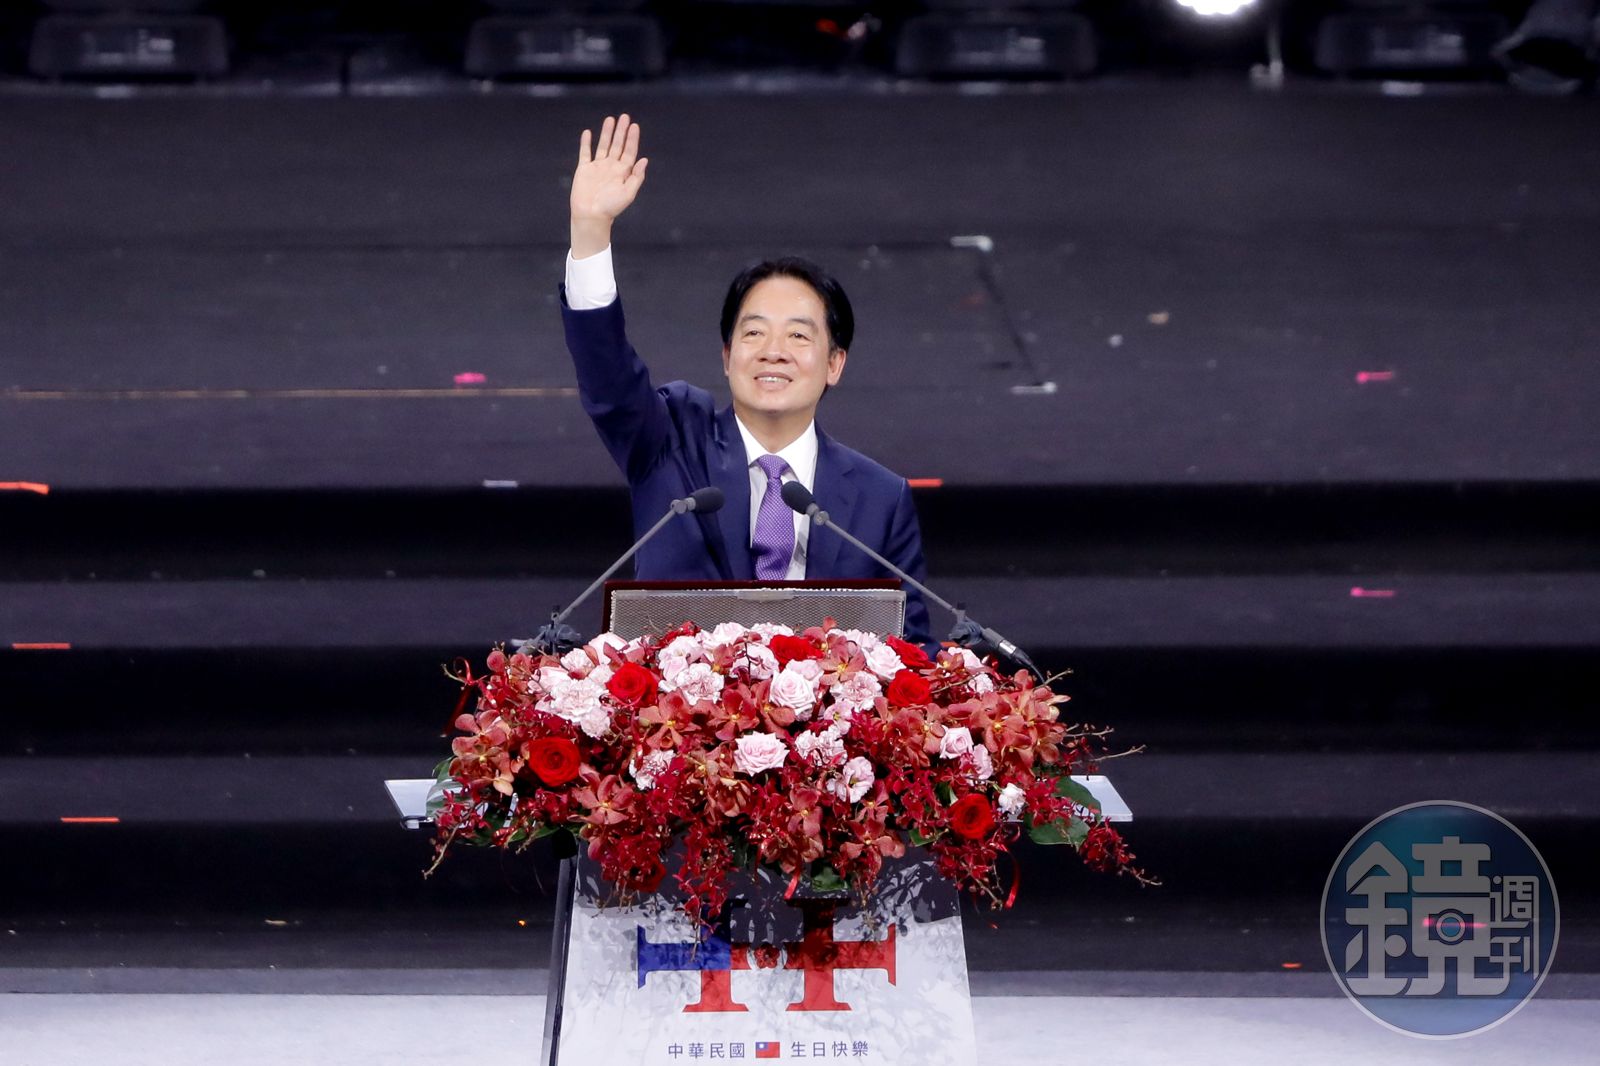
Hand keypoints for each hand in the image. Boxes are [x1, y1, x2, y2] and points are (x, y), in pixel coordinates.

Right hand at [570, 114, 647, 230]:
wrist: (591, 215)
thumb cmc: (611, 207)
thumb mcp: (628, 193)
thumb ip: (636, 177)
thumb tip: (644, 160)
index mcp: (622, 172)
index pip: (629, 152)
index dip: (632, 139)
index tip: (634, 126)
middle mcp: (611, 167)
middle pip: (617, 145)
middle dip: (621, 131)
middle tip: (625, 117)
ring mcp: (597, 167)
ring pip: (603, 145)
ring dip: (606, 133)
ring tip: (610, 119)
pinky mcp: (584, 169)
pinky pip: (585, 153)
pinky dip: (586, 143)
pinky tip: (588, 133)